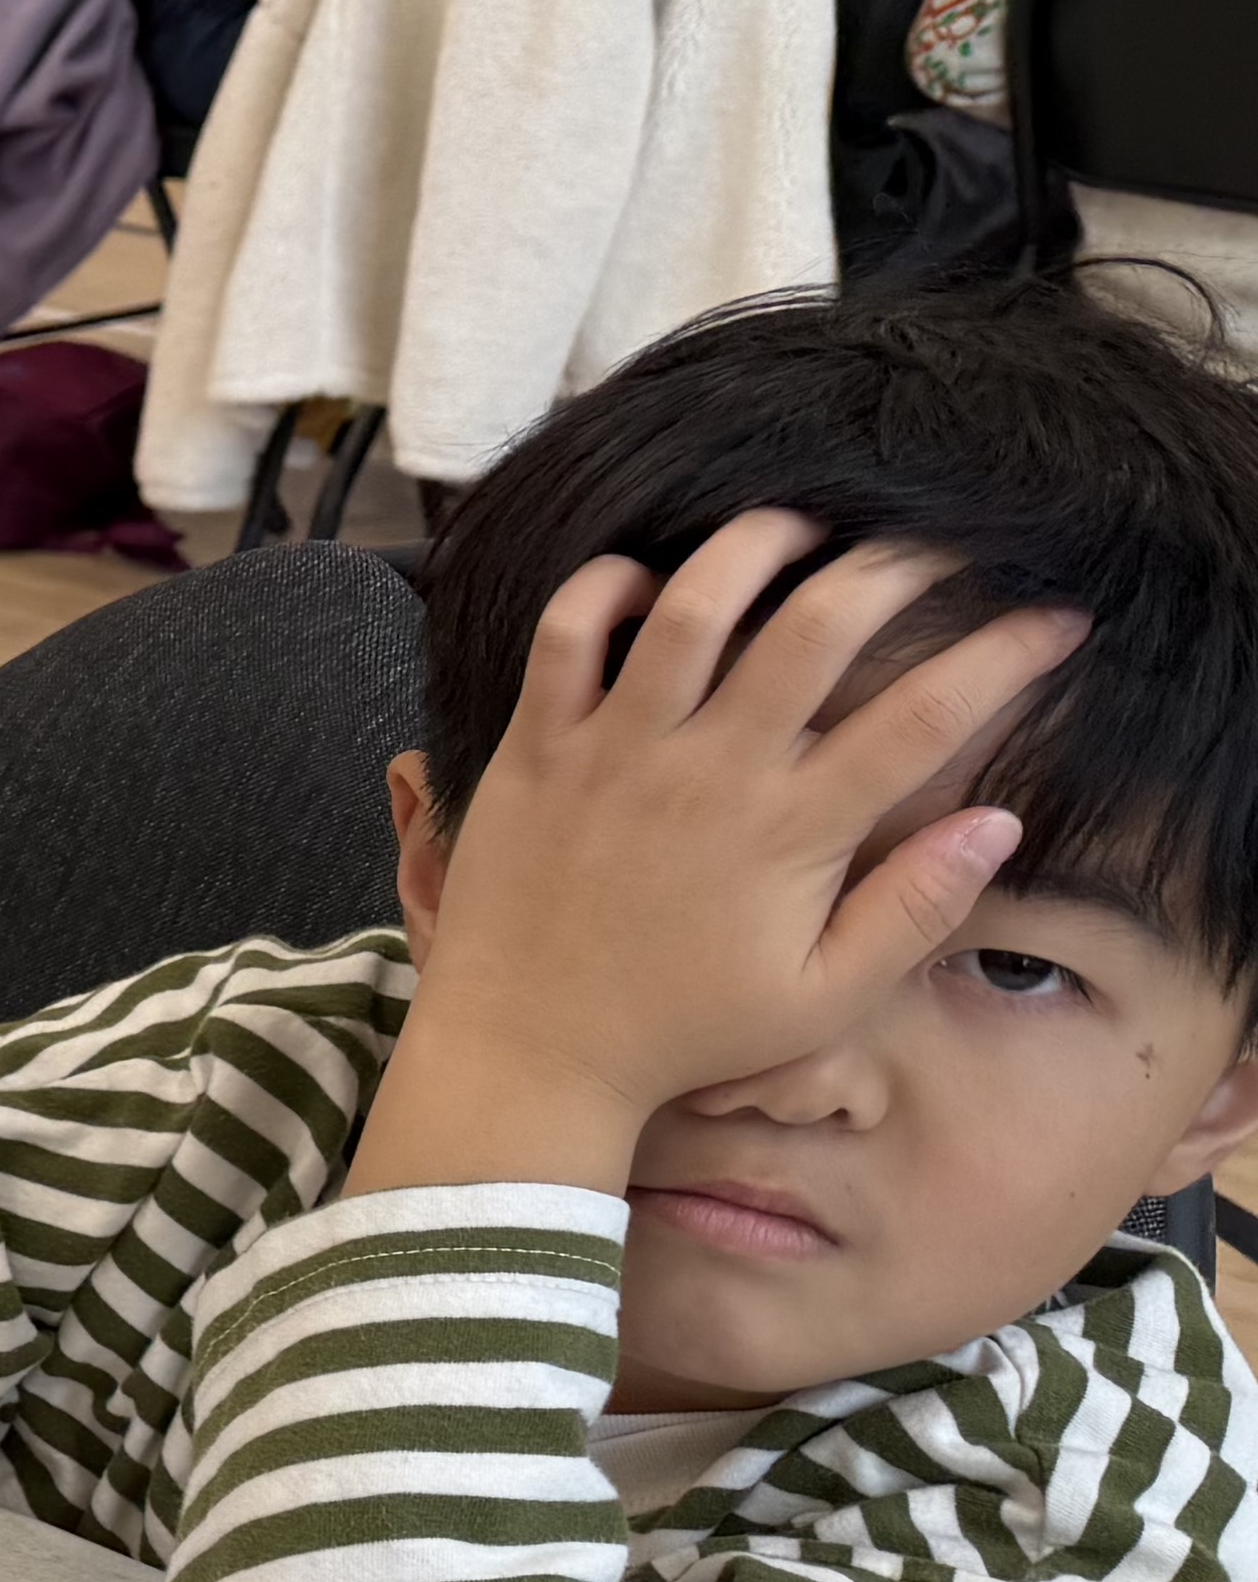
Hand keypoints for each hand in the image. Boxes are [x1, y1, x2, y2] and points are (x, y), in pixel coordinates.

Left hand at [350, 518, 1076, 1201]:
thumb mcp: (822, 998)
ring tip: (801, 529)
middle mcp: (710, 772)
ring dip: (757, 545)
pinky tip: (649, 579)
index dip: (1005, 653)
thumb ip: (915, 908)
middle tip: (931, 551)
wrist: (528, 1052)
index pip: (926, 715)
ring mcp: (616, 750)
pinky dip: (606, 584)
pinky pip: (564, 631)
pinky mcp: (537, 746)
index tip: (1053, 618)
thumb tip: (1001, 823)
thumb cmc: (683, 1029)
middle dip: (895, 567)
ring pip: (694, 603)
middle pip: (820, 626)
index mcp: (793, 830)